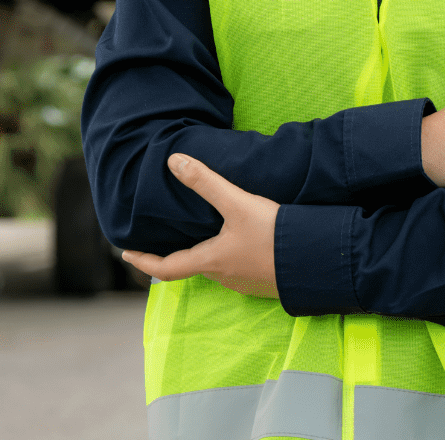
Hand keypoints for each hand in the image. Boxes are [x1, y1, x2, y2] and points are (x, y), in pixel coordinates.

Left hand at [120, 154, 280, 297]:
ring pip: (217, 267)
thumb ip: (205, 182)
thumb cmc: (274, 235)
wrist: (318, 261)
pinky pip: (238, 269)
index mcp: (211, 261)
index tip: (126, 254)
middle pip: (192, 265)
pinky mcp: (264, 282)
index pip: (166, 268)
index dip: (144, 261)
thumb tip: (173, 161)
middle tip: (166, 237)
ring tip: (204, 232)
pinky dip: (230, 255)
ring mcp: (245, 283)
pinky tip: (240, 240)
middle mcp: (224, 277)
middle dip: (178, 253)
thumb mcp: (238, 203)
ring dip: (206, 253)